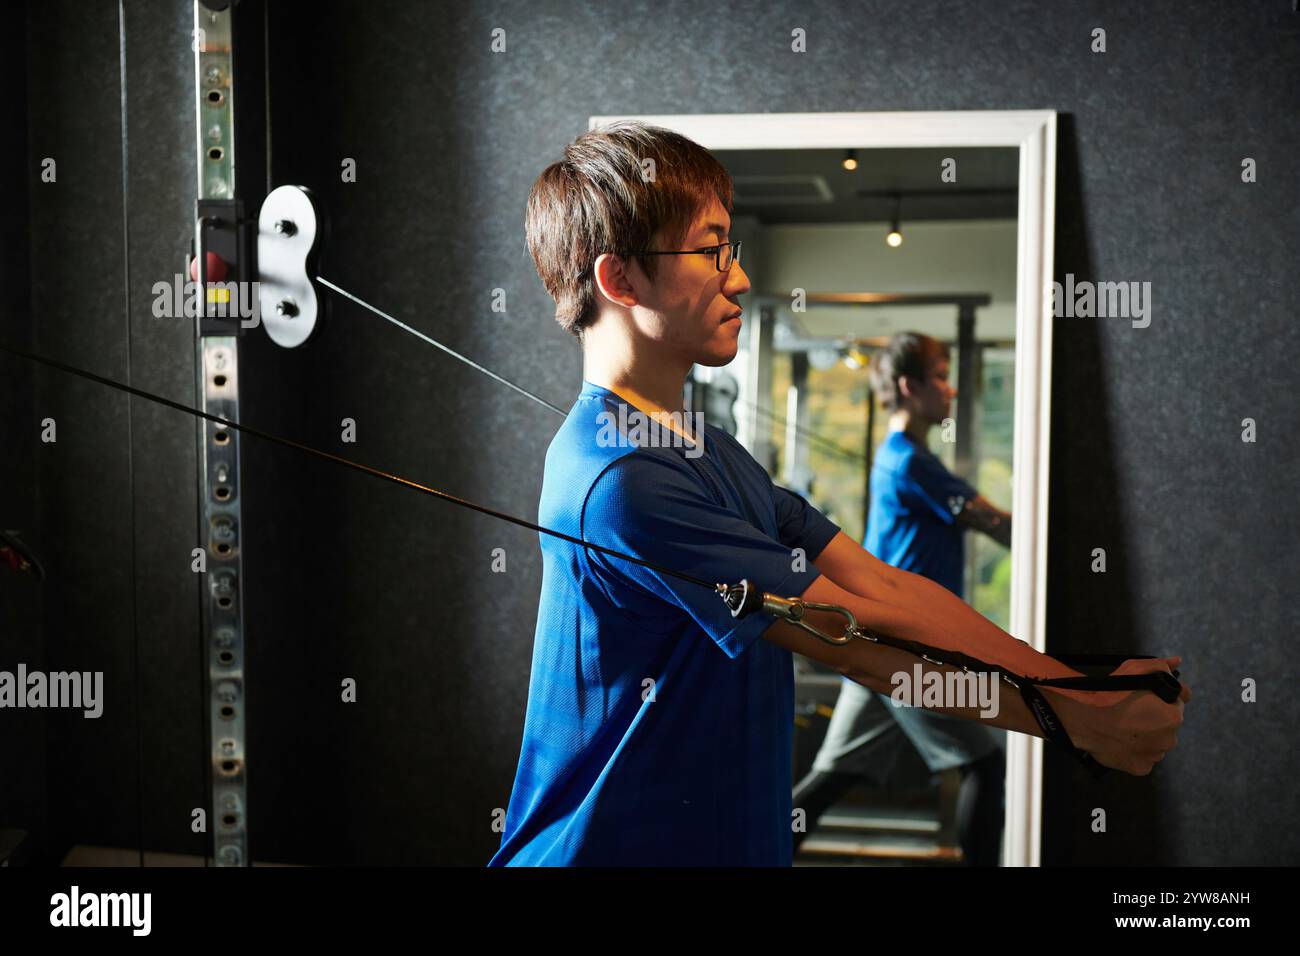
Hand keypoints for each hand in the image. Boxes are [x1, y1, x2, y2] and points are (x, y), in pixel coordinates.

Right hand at [1050, 657, 1189, 775]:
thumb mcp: (1135, 669)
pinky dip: (1135, 750)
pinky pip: (1143, 758)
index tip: (1144, 698)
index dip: (1160, 699)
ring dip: (1146, 736)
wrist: (1082, 718)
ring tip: (1122, 726)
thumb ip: (1160, 666)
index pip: (1177, 704)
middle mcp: (1170, 739)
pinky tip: (1120, 740)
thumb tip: (1176, 661)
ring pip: (1156, 743)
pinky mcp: (1141, 768)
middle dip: (1154, 718)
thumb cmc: (1109, 693)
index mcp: (1173, 716)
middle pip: (1166, 726)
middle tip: (1130, 711)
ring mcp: (1155, 756)